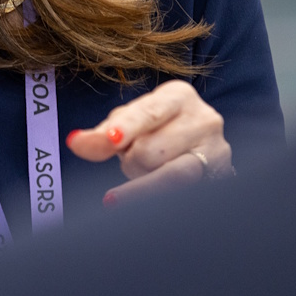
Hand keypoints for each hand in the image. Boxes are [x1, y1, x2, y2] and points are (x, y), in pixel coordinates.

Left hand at [65, 80, 231, 205]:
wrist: (201, 147)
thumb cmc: (159, 129)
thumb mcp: (130, 123)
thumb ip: (102, 134)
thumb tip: (75, 142)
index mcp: (178, 95)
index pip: (147, 114)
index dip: (127, 128)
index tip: (112, 141)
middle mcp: (203, 119)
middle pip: (150, 150)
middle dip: (132, 160)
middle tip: (133, 157)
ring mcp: (217, 151)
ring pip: (168, 175)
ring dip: (144, 179)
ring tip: (145, 171)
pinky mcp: (221, 178)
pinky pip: (182, 194)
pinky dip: (155, 196)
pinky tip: (139, 199)